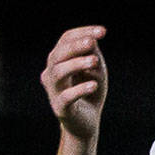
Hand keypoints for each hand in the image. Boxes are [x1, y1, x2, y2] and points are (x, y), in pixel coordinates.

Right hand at [41, 25, 107, 140]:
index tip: (103, 31)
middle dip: (75, 47)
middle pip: (57, 55)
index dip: (82, 33)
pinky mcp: (60, 108)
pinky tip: (93, 85)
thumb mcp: (96, 71)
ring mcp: (53, 90)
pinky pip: (66, 97)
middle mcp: (52, 73)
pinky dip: (80, 89)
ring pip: (58, 73)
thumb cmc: (90, 92)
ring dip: (76, 64)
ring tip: (95, 61)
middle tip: (92, 43)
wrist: (86, 123)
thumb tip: (92, 39)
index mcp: (59, 60)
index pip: (65, 40)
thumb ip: (93, 56)